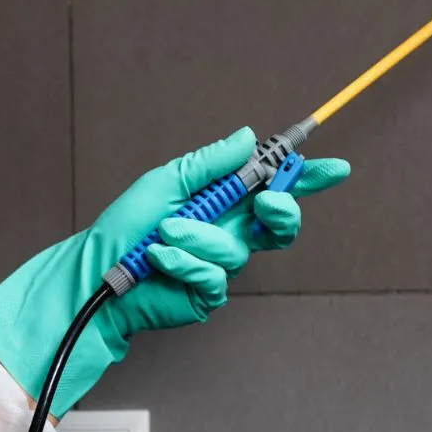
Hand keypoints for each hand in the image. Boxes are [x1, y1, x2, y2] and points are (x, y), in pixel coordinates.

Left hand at [0, 129, 350, 412]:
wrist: (97, 273)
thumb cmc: (124, 227)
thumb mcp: (165, 182)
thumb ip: (209, 164)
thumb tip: (248, 137)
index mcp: (223, 201)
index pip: (275, 186)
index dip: (307, 178)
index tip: (335, 169)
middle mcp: (229, 232)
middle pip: (281, 224)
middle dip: (282, 210)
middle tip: (266, 202)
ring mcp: (220, 265)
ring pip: (238, 250)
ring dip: (201, 238)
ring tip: (164, 234)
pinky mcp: (208, 294)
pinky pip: (215, 277)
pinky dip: (186, 264)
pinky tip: (161, 260)